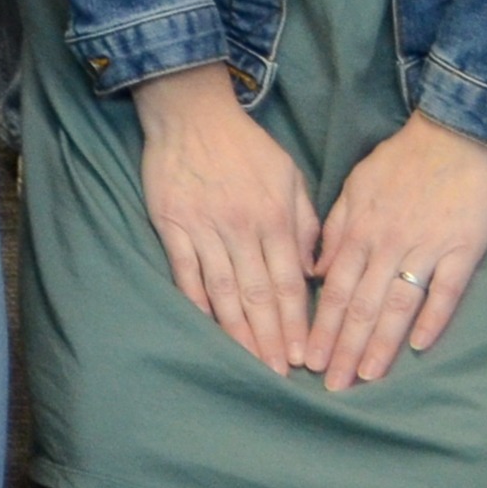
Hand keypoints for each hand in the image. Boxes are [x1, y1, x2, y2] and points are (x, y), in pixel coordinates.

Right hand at [129, 61, 321, 372]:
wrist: (191, 112)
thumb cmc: (246, 145)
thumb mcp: (290, 175)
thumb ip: (306, 223)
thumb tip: (313, 271)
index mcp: (276, 218)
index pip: (290, 283)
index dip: (297, 323)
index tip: (305, 355)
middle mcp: (243, 229)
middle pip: (260, 295)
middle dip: (271, 339)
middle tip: (280, 375)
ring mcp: (205, 229)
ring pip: (225, 291)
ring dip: (238, 332)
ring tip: (249, 362)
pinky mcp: (173, 225)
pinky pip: (186, 273)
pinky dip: (197, 303)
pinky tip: (206, 328)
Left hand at [303, 113, 486, 390]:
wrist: (453, 133)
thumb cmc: (401, 162)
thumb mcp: (354, 188)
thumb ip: (333, 230)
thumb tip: (314, 272)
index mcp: (358, 230)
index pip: (333, 290)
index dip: (320, 327)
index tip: (306, 359)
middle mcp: (385, 244)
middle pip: (361, 305)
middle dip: (342, 348)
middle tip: (328, 386)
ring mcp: (424, 248)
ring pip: (397, 304)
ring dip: (380, 343)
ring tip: (365, 377)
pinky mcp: (462, 249)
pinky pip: (446, 290)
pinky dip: (433, 318)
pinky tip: (421, 347)